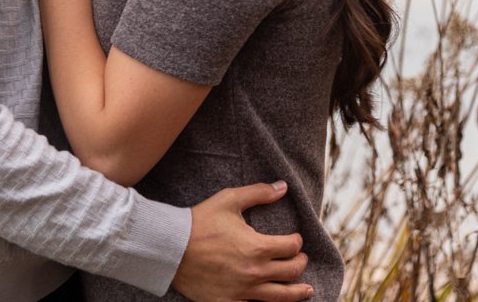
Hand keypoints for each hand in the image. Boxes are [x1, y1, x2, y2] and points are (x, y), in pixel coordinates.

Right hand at [171, 182, 312, 301]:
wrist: (169, 248)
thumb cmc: (200, 221)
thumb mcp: (230, 200)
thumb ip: (259, 193)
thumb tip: (283, 187)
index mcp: (258, 247)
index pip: (291, 247)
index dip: (297, 241)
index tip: (295, 239)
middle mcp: (255, 272)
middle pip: (291, 272)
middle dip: (299, 263)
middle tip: (300, 259)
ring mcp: (242, 291)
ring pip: (280, 297)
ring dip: (297, 292)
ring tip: (307, 290)